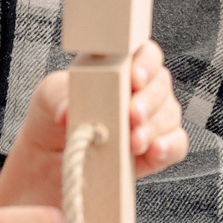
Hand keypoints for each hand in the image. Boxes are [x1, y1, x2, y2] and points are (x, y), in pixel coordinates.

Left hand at [0, 40, 189, 209]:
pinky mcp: (154, 153)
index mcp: (118, 69)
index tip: (134, 78)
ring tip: (133, 141)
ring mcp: (149, 123)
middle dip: (149, 101)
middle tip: (131, 116)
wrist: (46, 169)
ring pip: (170, 114)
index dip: (146, 63)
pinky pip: (176, 145)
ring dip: (154, 127)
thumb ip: (59, 95)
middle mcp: (139, 93)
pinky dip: (169, 147)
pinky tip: (153, 151)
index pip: (145, 54)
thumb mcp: (47, 98)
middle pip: (161, 85)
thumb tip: (68, 111)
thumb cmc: (50, 121)